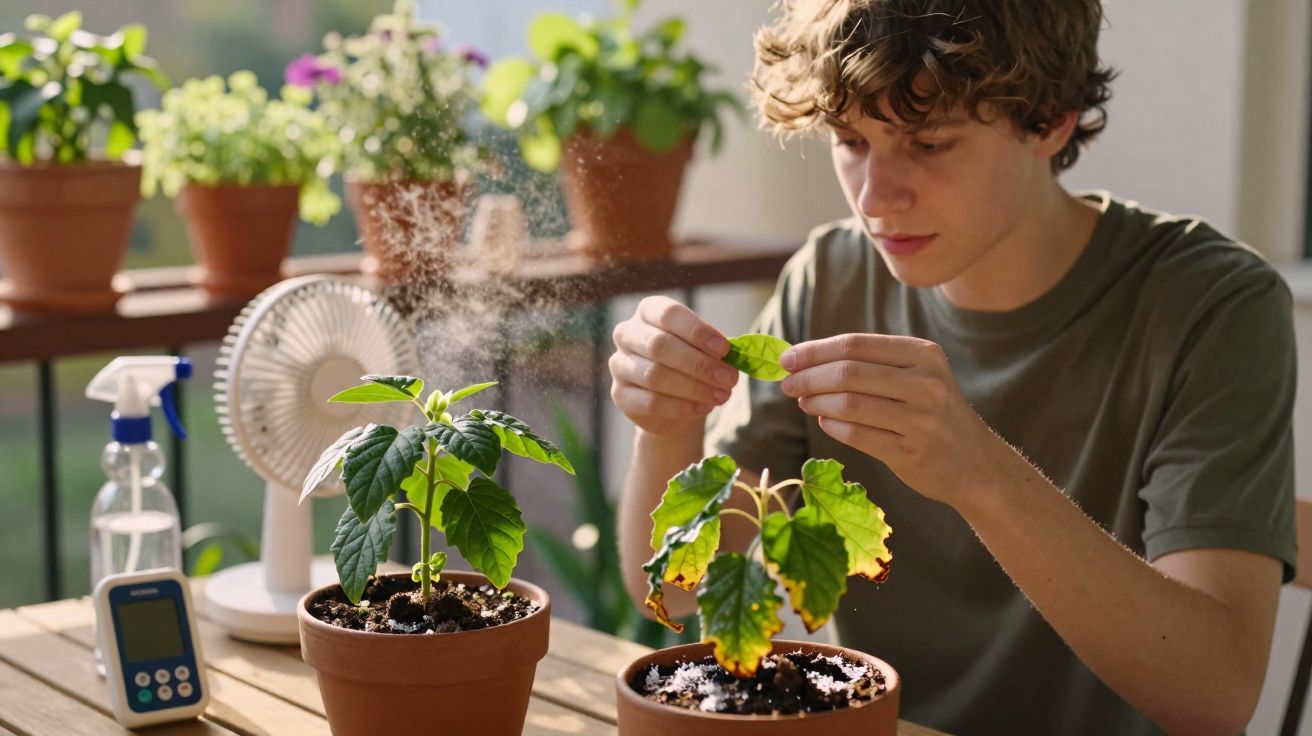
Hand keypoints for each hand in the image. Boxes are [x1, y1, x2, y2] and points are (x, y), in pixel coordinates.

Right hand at [609, 296, 739, 437]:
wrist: (674, 403)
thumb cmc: (692, 365)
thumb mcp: (706, 350)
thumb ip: (716, 349)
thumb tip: (734, 355)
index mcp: (648, 311)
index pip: (669, 314)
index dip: (697, 331)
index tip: (724, 349)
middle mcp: (627, 333)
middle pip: (659, 345)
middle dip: (699, 364)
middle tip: (728, 378)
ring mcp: (619, 364)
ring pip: (654, 375)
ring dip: (693, 387)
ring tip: (720, 395)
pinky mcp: (620, 395)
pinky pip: (650, 402)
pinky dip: (680, 407)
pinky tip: (702, 407)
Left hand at [780, 333, 1008, 506]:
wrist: (976, 464)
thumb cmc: (933, 413)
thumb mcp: (917, 377)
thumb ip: (870, 366)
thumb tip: (805, 362)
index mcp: (923, 354)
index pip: (855, 345)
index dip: (814, 351)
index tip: (787, 359)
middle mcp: (926, 382)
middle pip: (848, 372)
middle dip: (808, 377)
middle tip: (787, 384)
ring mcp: (920, 419)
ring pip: (848, 404)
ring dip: (816, 402)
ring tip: (803, 402)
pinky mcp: (910, 452)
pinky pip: (856, 435)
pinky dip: (831, 427)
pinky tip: (824, 423)